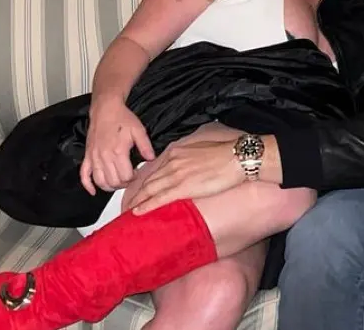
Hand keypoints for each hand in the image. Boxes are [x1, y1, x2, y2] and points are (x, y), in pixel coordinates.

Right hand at [80, 98, 155, 195]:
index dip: (133, 178)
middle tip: (129, 178)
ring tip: (117, 182)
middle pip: (113, 181)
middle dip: (123, 183)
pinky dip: (87, 185)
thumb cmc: (122, 118)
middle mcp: (104, 157)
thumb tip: (151, 159)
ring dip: (109, 186)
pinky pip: (84, 175)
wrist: (106, 109)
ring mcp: (94, 157)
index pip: (126, 176)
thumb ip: (146, 146)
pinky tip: (93, 191)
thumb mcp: (139, 130)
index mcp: (118, 152)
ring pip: (100, 181)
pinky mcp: (88, 156)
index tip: (137, 173)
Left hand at [125, 137, 246, 214]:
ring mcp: (176, 174)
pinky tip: (138, 212)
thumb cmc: (225, 155)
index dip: (145, 181)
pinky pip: (159, 198)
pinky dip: (146, 205)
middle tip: (127, 203)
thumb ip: (188, 158)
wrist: (236, 157)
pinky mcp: (183, 187)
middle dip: (136, 193)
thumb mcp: (201, 150)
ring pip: (150, 190)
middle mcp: (172, 162)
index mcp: (177, 153)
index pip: (155, 169)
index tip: (139, 189)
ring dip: (137, 201)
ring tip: (129, 210)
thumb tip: (186, 167)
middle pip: (149, 180)